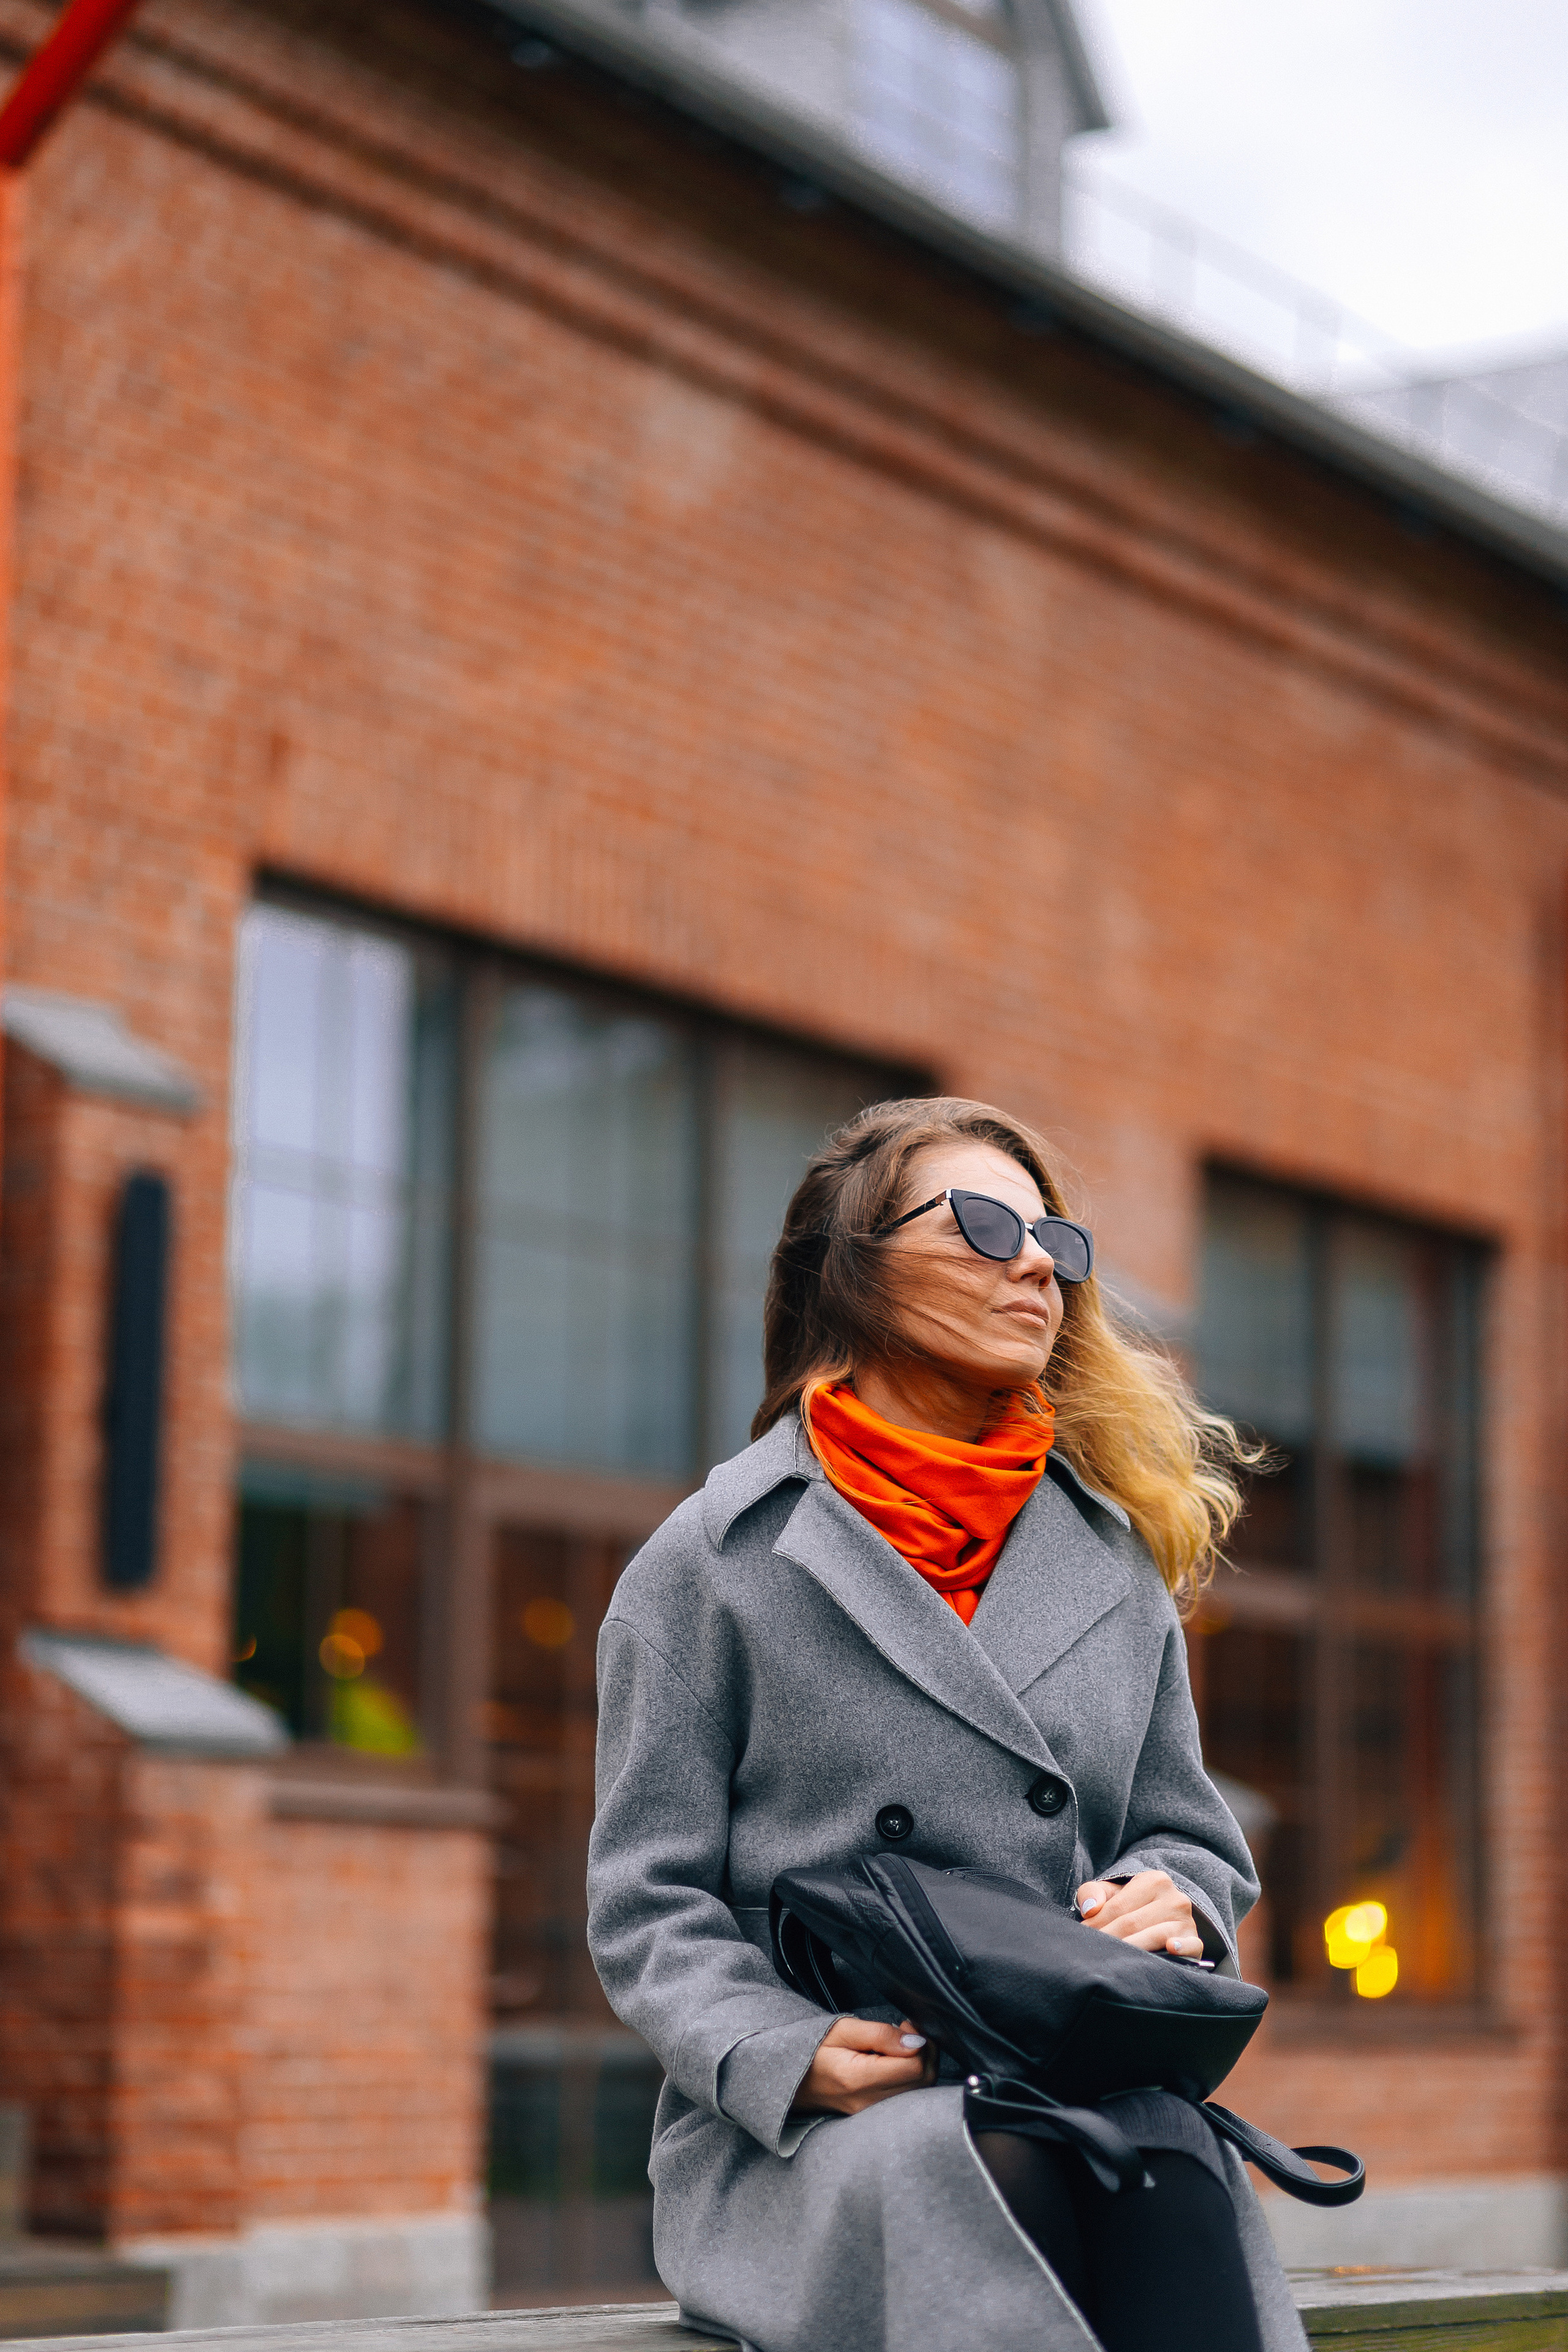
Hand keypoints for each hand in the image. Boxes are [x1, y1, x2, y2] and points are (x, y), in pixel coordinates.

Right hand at [792, 2016, 934, 2115]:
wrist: (789, 2077)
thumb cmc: (812, 2048)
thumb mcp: (842, 2029)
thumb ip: (881, 2035)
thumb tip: (916, 2042)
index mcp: (859, 2079)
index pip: (913, 2067)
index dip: (919, 2041)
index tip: (906, 2024)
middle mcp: (868, 2102)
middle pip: (922, 2081)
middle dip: (925, 2052)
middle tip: (906, 2032)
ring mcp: (871, 2112)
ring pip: (918, 2090)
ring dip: (919, 2063)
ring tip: (899, 2045)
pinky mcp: (873, 2113)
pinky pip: (905, 2096)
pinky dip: (910, 2076)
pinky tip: (894, 2061)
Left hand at [1076, 1869, 1204, 1957]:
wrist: (1164, 1917)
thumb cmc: (1131, 1905)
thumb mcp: (1111, 1893)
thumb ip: (1093, 1893)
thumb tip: (1089, 1910)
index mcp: (1153, 1880)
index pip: (1119, 1906)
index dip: (1097, 1924)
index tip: (1083, 1936)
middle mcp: (1174, 1897)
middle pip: (1133, 1923)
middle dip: (1109, 1939)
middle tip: (1092, 1951)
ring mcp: (1186, 1919)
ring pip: (1155, 1935)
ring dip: (1132, 1949)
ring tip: (1113, 1959)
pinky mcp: (1195, 1940)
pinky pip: (1190, 1945)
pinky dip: (1182, 1948)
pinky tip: (1171, 1948)